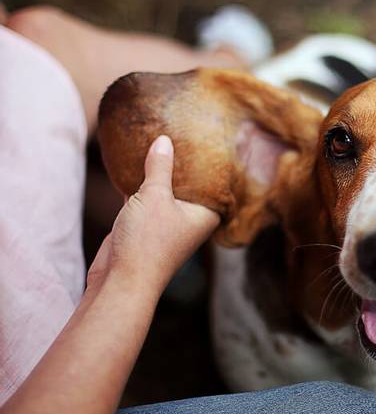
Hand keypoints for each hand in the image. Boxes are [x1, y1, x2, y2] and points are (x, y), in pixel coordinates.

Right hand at [87, 135, 219, 296]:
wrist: (120, 281)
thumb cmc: (147, 242)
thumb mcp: (154, 196)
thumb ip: (160, 167)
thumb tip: (164, 140)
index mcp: (206, 214)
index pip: (217, 184)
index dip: (216, 164)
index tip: (216, 140)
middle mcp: (190, 219)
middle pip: (191, 185)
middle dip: (185, 164)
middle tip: (185, 133)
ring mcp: (167, 223)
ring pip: (166, 191)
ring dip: (161, 173)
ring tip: (159, 141)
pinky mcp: (144, 226)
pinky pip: (146, 198)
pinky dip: (141, 184)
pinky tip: (134, 164)